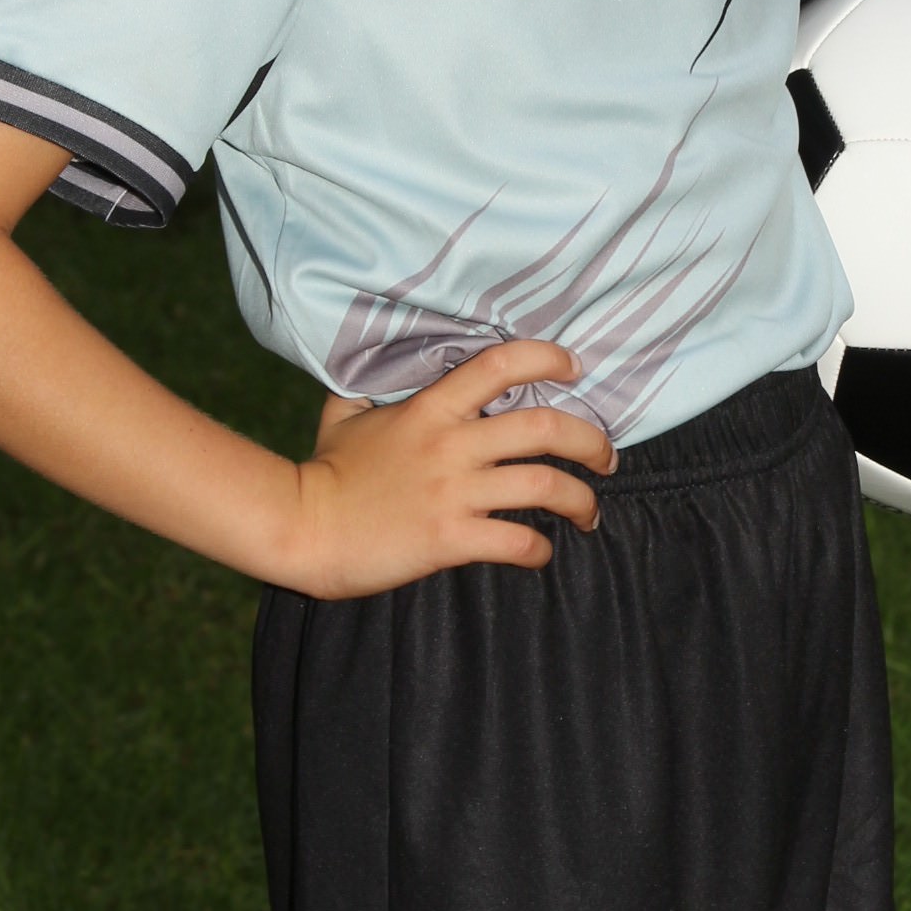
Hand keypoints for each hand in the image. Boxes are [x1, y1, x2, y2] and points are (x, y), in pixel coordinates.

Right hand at [289, 338, 615, 595]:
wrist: (302, 527)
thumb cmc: (324, 472)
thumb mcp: (344, 415)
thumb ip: (371, 389)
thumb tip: (375, 371)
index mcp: (431, 408)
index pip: (500, 364)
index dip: (547, 358)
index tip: (574, 366)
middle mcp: (451, 444)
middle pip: (545, 428)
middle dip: (592, 442)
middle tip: (607, 457)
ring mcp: (453, 492)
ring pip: (544, 487)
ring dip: (581, 501)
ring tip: (590, 512)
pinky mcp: (450, 539)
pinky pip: (516, 540)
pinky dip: (540, 549)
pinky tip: (540, 552)